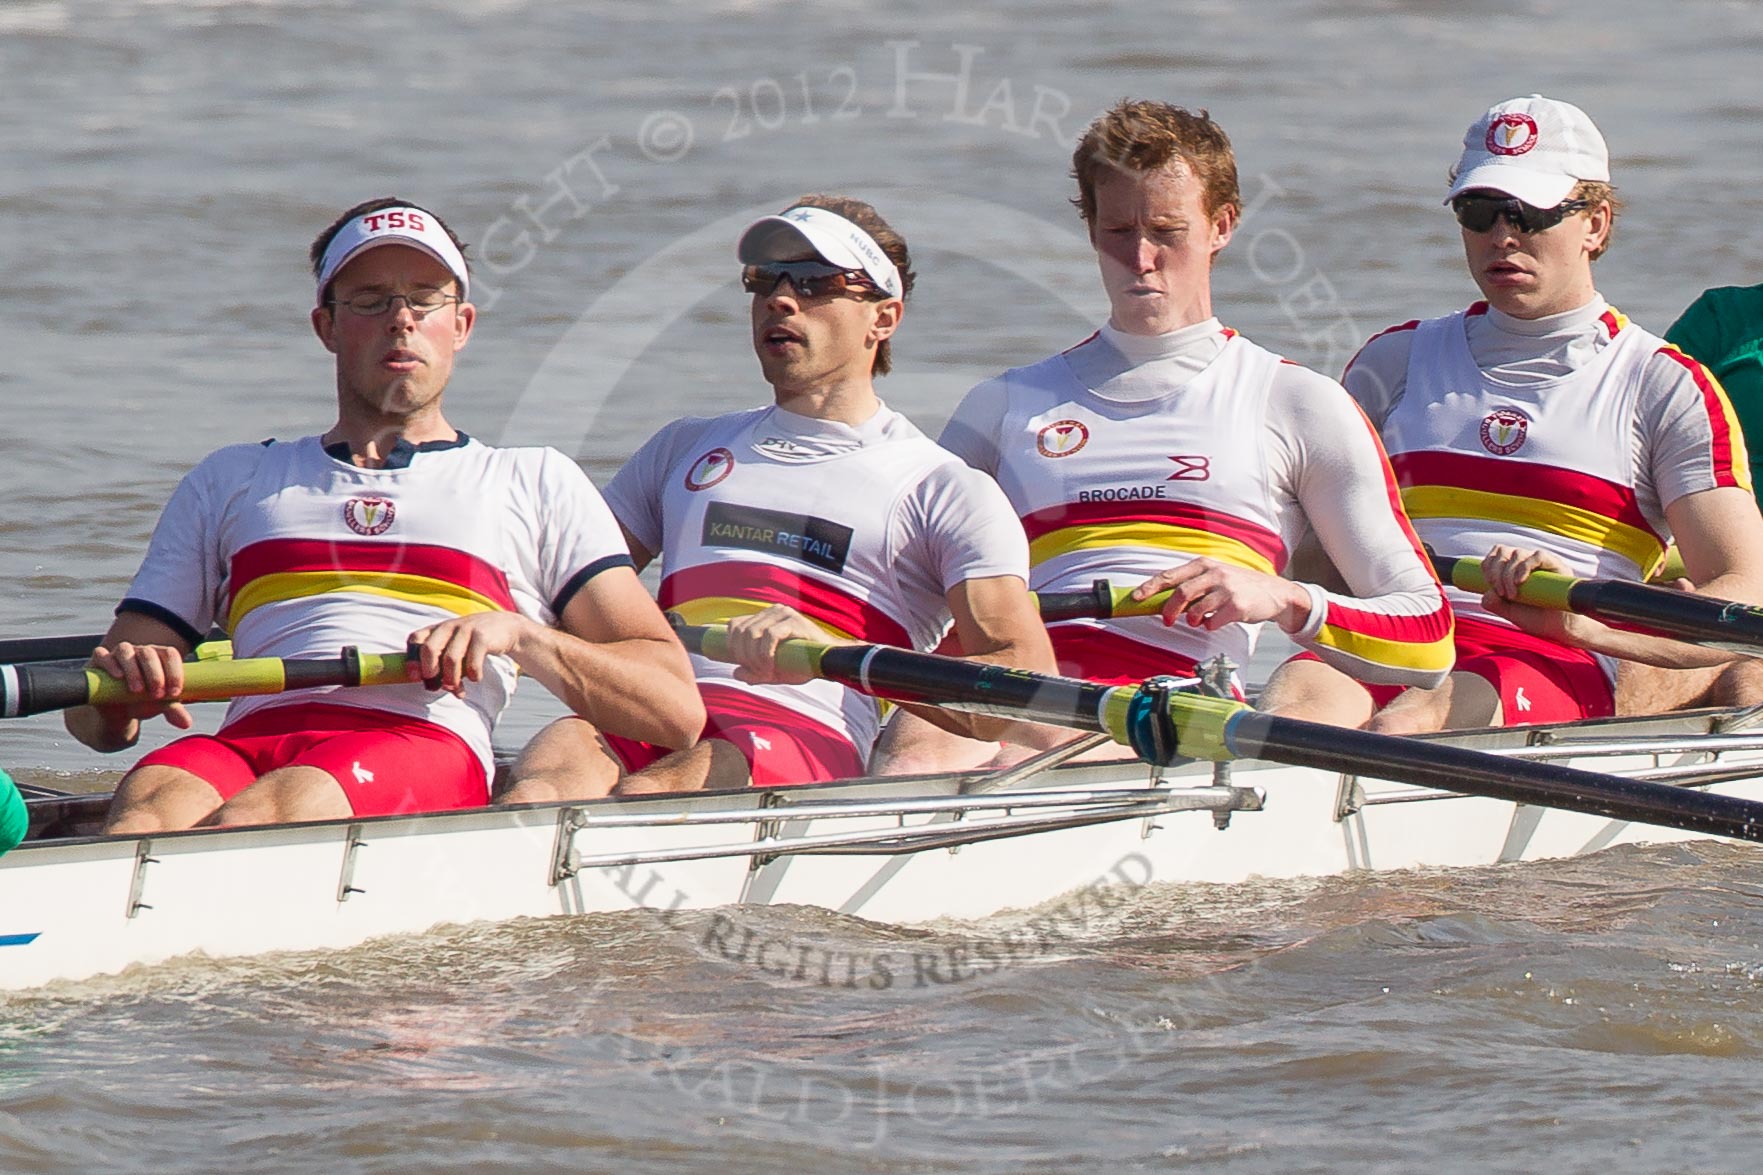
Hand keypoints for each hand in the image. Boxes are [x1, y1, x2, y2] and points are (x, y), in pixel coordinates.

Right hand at [88, 641, 194, 730]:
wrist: (117, 711)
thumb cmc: (143, 702)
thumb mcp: (159, 706)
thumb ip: (174, 710)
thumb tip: (186, 723)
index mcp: (159, 657)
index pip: (170, 654)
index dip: (174, 671)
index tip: (174, 693)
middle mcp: (139, 651)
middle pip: (149, 652)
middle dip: (155, 674)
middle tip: (157, 695)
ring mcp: (118, 654)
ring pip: (125, 650)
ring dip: (133, 669)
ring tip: (137, 690)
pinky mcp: (99, 660)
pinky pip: (101, 654)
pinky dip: (110, 663)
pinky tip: (118, 676)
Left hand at [408, 613, 538, 696]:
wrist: (507, 628)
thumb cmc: (476, 643)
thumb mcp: (457, 646)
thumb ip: (443, 663)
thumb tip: (433, 687)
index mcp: (438, 629)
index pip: (415, 639)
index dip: (411, 659)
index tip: (415, 676)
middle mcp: (449, 626)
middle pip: (429, 648)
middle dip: (429, 671)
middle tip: (434, 685)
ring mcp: (466, 629)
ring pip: (450, 659)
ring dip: (451, 679)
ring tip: (456, 689)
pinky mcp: (483, 637)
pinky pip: (472, 662)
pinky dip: (473, 675)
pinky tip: (475, 678)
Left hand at [724, 606, 838, 685]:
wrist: (830, 664)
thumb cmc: (802, 665)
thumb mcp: (772, 672)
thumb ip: (754, 672)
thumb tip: (735, 673)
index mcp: (764, 618)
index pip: (735, 626)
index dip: (733, 648)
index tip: (744, 666)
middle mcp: (772, 611)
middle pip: (741, 631)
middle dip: (744, 657)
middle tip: (757, 673)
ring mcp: (783, 613)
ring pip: (752, 633)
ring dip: (754, 658)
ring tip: (766, 672)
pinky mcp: (794, 620)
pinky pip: (769, 635)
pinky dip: (765, 654)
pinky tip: (772, 667)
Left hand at [1133, 558, 1312, 633]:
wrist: (1274, 593)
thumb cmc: (1239, 586)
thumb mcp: (1215, 577)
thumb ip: (1192, 586)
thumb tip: (1163, 601)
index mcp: (1203, 564)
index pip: (1170, 575)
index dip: (1150, 587)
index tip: (1136, 598)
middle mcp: (1214, 573)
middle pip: (1181, 592)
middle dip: (1169, 610)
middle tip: (1167, 621)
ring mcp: (1227, 588)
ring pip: (1196, 609)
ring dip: (1192, 620)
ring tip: (1198, 621)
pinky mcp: (1238, 605)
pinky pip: (1214, 621)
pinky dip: (1210, 626)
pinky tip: (1216, 623)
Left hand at [1476, 545, 1603, 644]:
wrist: (1560, 628)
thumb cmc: (1536, 618)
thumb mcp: (1510, 612)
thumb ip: (1495, 604)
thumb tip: (1486, 594)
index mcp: (1513, 569)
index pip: (1495, 554)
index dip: (1488, 565)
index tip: (1488, 584)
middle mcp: (1526, 562)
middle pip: (1503, 551)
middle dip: (1495, 573)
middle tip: (1501, 594)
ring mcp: (1541, 563)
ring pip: (1517, 553)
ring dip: (1508, 575)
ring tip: (1512, 596)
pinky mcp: (1556, 565)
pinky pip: (1538, 556)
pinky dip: (1525, 567)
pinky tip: (1521, 582)